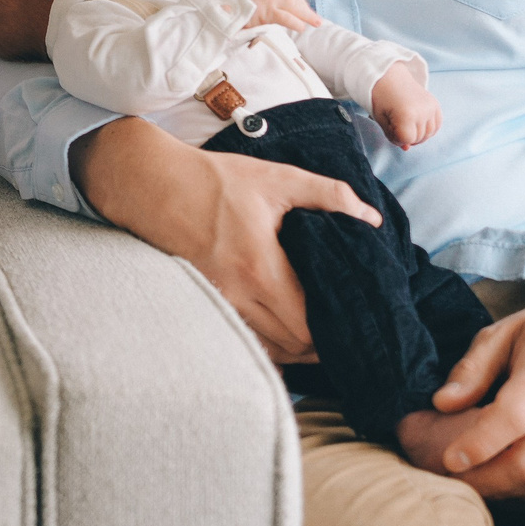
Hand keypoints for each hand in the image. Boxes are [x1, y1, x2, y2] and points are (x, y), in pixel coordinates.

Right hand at [72, 114, 381, 362]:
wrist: (153, 185)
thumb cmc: (216, 181)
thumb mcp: (278, 178)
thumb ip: (329, 195)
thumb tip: (371, 219)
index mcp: (261, 268)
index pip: (307, 326)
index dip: (334, 332)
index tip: (354, 323)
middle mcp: (238, 294)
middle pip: (291, 345)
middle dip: (321, 345)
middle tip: (344, 331)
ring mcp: (218, 301)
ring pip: (267, 347)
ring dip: (295, 347)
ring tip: (318, 334)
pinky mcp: (206, 299)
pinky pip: (244, 336)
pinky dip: (268, 340)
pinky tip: (283, 329)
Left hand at [370, 61, 441, 148]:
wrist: (389, 76)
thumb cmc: (380, 97)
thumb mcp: (381, 118)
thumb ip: (393, 135)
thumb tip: (406, 148)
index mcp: (406, 114)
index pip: (407, 139)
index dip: (397, 138)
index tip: (390, 128)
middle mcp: (422, 111)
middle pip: (418, 138)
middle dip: (406, 136)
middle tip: (395, 124)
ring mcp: (431, 107)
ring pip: (429, 134)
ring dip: (418, 134)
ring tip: (405, 124)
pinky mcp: (435, 104)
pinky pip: (437, 125)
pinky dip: (428, 129)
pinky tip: (417, 124)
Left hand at [423, 264, 524, 498]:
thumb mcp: (506, 330)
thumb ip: (472, 368)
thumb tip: (442, 404)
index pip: (514, 417)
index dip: (479, 444)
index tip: (449, 460)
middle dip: (487, 480)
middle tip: (453, 480)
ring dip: (508, 489)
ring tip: (476, 482)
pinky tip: (510, 480)